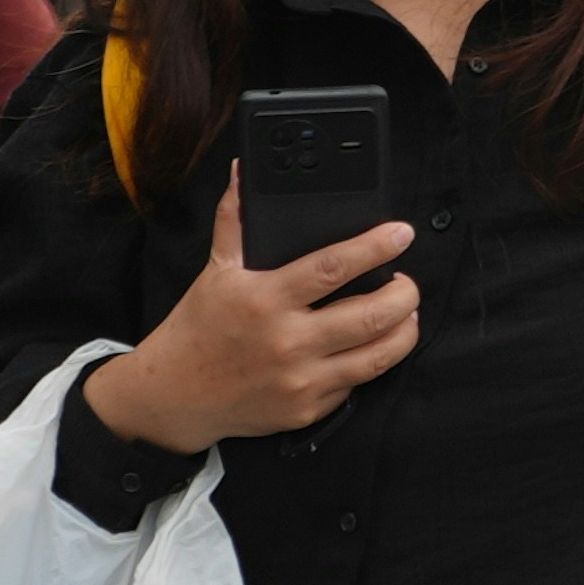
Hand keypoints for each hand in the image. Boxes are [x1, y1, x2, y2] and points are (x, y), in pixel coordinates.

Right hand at [78, 170, 419, 451]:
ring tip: (406, 314)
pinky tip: (373, 346)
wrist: (175, 395)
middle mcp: (287, 341)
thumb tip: (242, 174)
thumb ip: (233, 220)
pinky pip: (355, 385)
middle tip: (407, 281)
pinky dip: (371, 363)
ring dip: (403, 331)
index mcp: (266, 298)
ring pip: (376, 357)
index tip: (400, 234)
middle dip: (404, 294)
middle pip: (370, 316)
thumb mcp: (215, 270)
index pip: (333, 268)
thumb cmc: (198, 329)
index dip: (375, 248)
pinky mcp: (306, 410)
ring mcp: (300, 380)